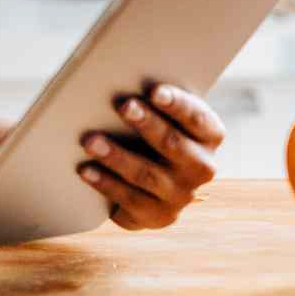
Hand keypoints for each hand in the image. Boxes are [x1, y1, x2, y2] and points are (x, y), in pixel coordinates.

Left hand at [77, 83, 224, 229]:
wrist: (152, 182)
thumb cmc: (151, 132)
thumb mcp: (161, 115)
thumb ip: (153, 102)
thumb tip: (118, 79)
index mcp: (209, 135)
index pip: (198, 118)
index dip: (177, 104)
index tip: (154, 90)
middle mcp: (202, 168)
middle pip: (173, 144)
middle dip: (147, 124)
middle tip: (123, 106)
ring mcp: (181, 195)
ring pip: (147, 174)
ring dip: (117, 156)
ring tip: (90, 140)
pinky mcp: (159, 216)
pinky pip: (130, 199)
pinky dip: (105, 183)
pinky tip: (85, 170)